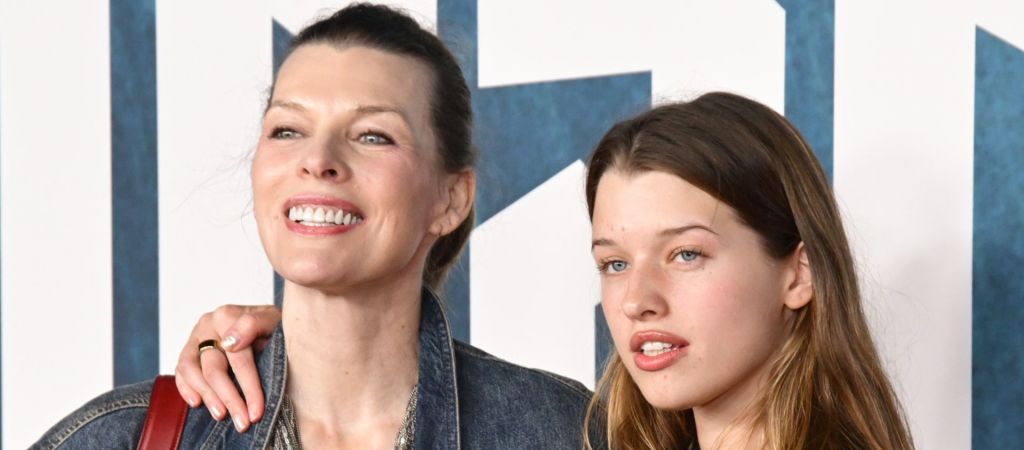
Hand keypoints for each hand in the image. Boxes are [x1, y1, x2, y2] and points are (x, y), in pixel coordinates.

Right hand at [174, 304, 281, 431]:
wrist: (265, 319)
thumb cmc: (272, 323)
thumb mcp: (274, 319)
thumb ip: (255, 323)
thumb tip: (231, 342)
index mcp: (228, 316)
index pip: (237, 357)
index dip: (249, 387)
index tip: (256, 411)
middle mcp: (207, 325)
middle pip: (214, 368)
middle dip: (230, 399)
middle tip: (242, 422)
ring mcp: (195, 337)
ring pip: (192, 370)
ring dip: (208, 396)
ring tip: (221, 415)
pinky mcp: (188, 349)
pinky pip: (180, 371)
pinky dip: (185, 387)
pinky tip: (196, 403)